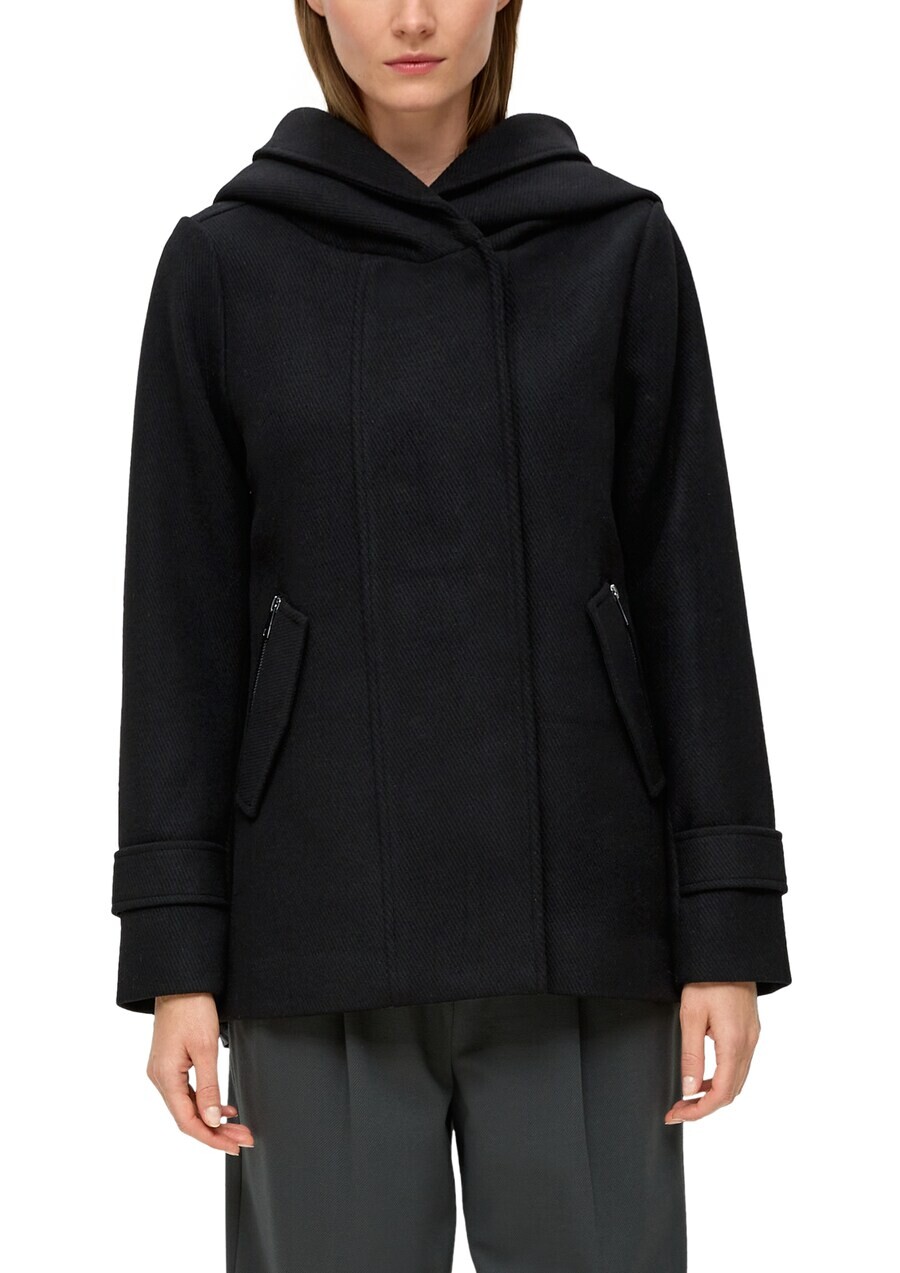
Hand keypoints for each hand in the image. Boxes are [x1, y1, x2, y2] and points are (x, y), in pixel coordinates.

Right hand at [146, 992, 254, 1153]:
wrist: (181, 983)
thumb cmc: (192, 1009)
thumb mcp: (206, 1049)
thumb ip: (209, 1087)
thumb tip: (212, 1119)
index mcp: (165, 1077)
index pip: (187, 1122)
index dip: (211, 1138)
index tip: (234, 1145)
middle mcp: (160, 1078)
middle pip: (188, 1118)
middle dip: (216, 1132)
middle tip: (243, 1138)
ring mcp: (163, 1072)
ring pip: (188, 1107)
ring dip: (212, 1119)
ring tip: (238, 1127)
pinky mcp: (170, 1065)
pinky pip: (187, 1093)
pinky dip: (206, 1103)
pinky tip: (223, 1107)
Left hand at [664, 982, 760, 1123]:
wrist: (728, 955)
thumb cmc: (708, 980)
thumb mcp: (691, 1016)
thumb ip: (691, 1055)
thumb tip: (688, 1090)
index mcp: (734, 1045)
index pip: (720, 1094)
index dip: (698, 1111)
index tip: (677, 1114)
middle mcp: (748, 1045)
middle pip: (730, 1093)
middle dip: (704, 1107)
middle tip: (678, 1110)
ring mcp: (752, 1039)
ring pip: (736, 1081)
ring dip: (713, 1094)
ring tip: (687, 1097)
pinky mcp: (750, 1032)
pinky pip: (739, 1066)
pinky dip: (721, 1078)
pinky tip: (703, 1076)